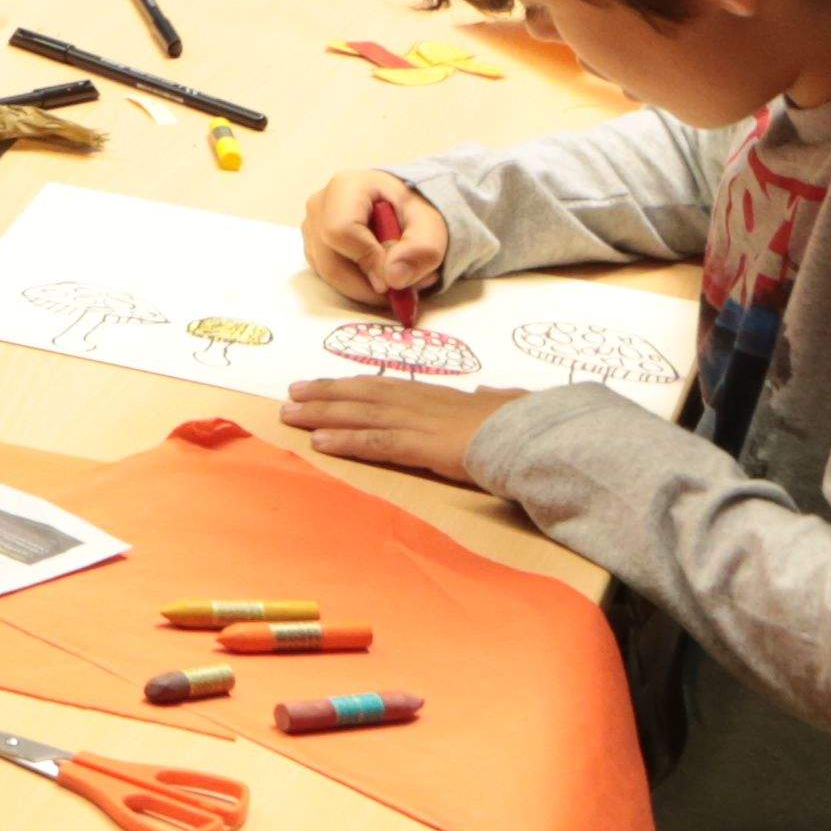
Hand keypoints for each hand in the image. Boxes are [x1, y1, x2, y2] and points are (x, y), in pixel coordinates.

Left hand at [285, 372, 515, 484]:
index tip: (322, 384)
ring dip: (321, 414)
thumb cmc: (530, 423)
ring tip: (289, 415)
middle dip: (324, 395)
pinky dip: (346, 441)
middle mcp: (423, 403)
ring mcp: (421, 422)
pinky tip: (319, 443)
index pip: (385, 386)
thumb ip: (494, 399)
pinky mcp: (424, 446)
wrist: (542, 436)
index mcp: (440, 396)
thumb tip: (489, 393)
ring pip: (360, 414)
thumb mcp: (507, 405)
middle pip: (362, 395)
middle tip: (289, 395)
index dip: (350, 385)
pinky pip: (377, 443)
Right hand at [302, 170, 445, 310]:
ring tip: (400, 280)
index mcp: (345, 187)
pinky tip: (381, 276)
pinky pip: (329, 278)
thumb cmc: (414, 211)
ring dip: (367, 289)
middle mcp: (319, 205)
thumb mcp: (432, 225)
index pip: (340, 231)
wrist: (403, 208)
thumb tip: (393, 279)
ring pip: (328, 275)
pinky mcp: (313, 248)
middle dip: (369, 286)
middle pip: (330, 261)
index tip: (397, 279)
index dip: (368, 261)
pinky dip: (358, 287)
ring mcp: (311, 227)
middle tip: (405, 291)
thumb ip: (421, 249)